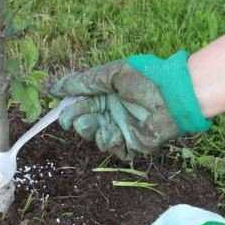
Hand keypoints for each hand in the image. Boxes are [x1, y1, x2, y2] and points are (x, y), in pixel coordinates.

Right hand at [50, 51, 210, 159]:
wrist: (171, 95)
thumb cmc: (143, 78)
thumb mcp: (109, 75)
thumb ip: (82, 82)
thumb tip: (53, 89)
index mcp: (105, 96)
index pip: (80, 104)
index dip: (68, 108)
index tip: (59, 109)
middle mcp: (112, 113)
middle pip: (83, 123)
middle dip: (76, 120)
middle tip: (75, 118)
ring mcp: (121, 128)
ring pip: (94, 137)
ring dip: (90, 130)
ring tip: (94, 122)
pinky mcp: (132, 143)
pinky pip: (113, 149)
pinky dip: (107, 141)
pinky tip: (110, 132)